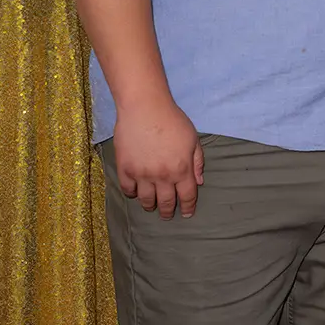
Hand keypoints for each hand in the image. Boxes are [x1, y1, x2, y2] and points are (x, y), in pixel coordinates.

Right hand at [112, 96, 204, 219]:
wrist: (144, 108)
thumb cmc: (172, 120)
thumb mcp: (193, 139)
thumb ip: (197, 161)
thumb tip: (199, 181)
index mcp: (181, 169)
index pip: (187, 196)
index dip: (188, 207)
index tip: (188, 213)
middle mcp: (162, 176)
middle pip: (166, 202)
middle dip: (168, 211)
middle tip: (168, 215)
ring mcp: (142, 174)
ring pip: (146, 200)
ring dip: (150, 205)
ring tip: (152, 206)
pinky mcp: (125, 169)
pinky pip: (128, 190)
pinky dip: (133, 194)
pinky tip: (136, 192)